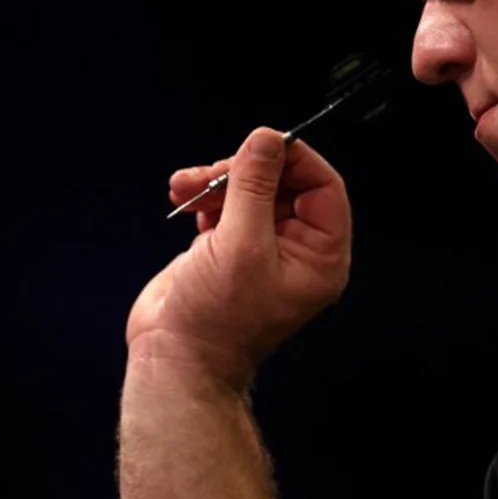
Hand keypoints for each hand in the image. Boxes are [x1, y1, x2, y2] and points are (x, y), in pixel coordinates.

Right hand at [127, 127, 351, 387]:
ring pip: (250, 189)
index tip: (260, 144)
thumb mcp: (239, 243)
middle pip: (283, 182)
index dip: (294, 159)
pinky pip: (226, 204)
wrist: (174, 359)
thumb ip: (254, 185)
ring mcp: (261, 248)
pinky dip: (204, 195)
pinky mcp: (229, 247)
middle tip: (211, 173)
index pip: (323, 187)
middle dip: (243, 170)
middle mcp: (296, 250)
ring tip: (184, 186)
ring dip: (216, 180)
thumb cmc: (214, 320)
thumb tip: (266, 139)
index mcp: (319, 256)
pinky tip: (184, 200)